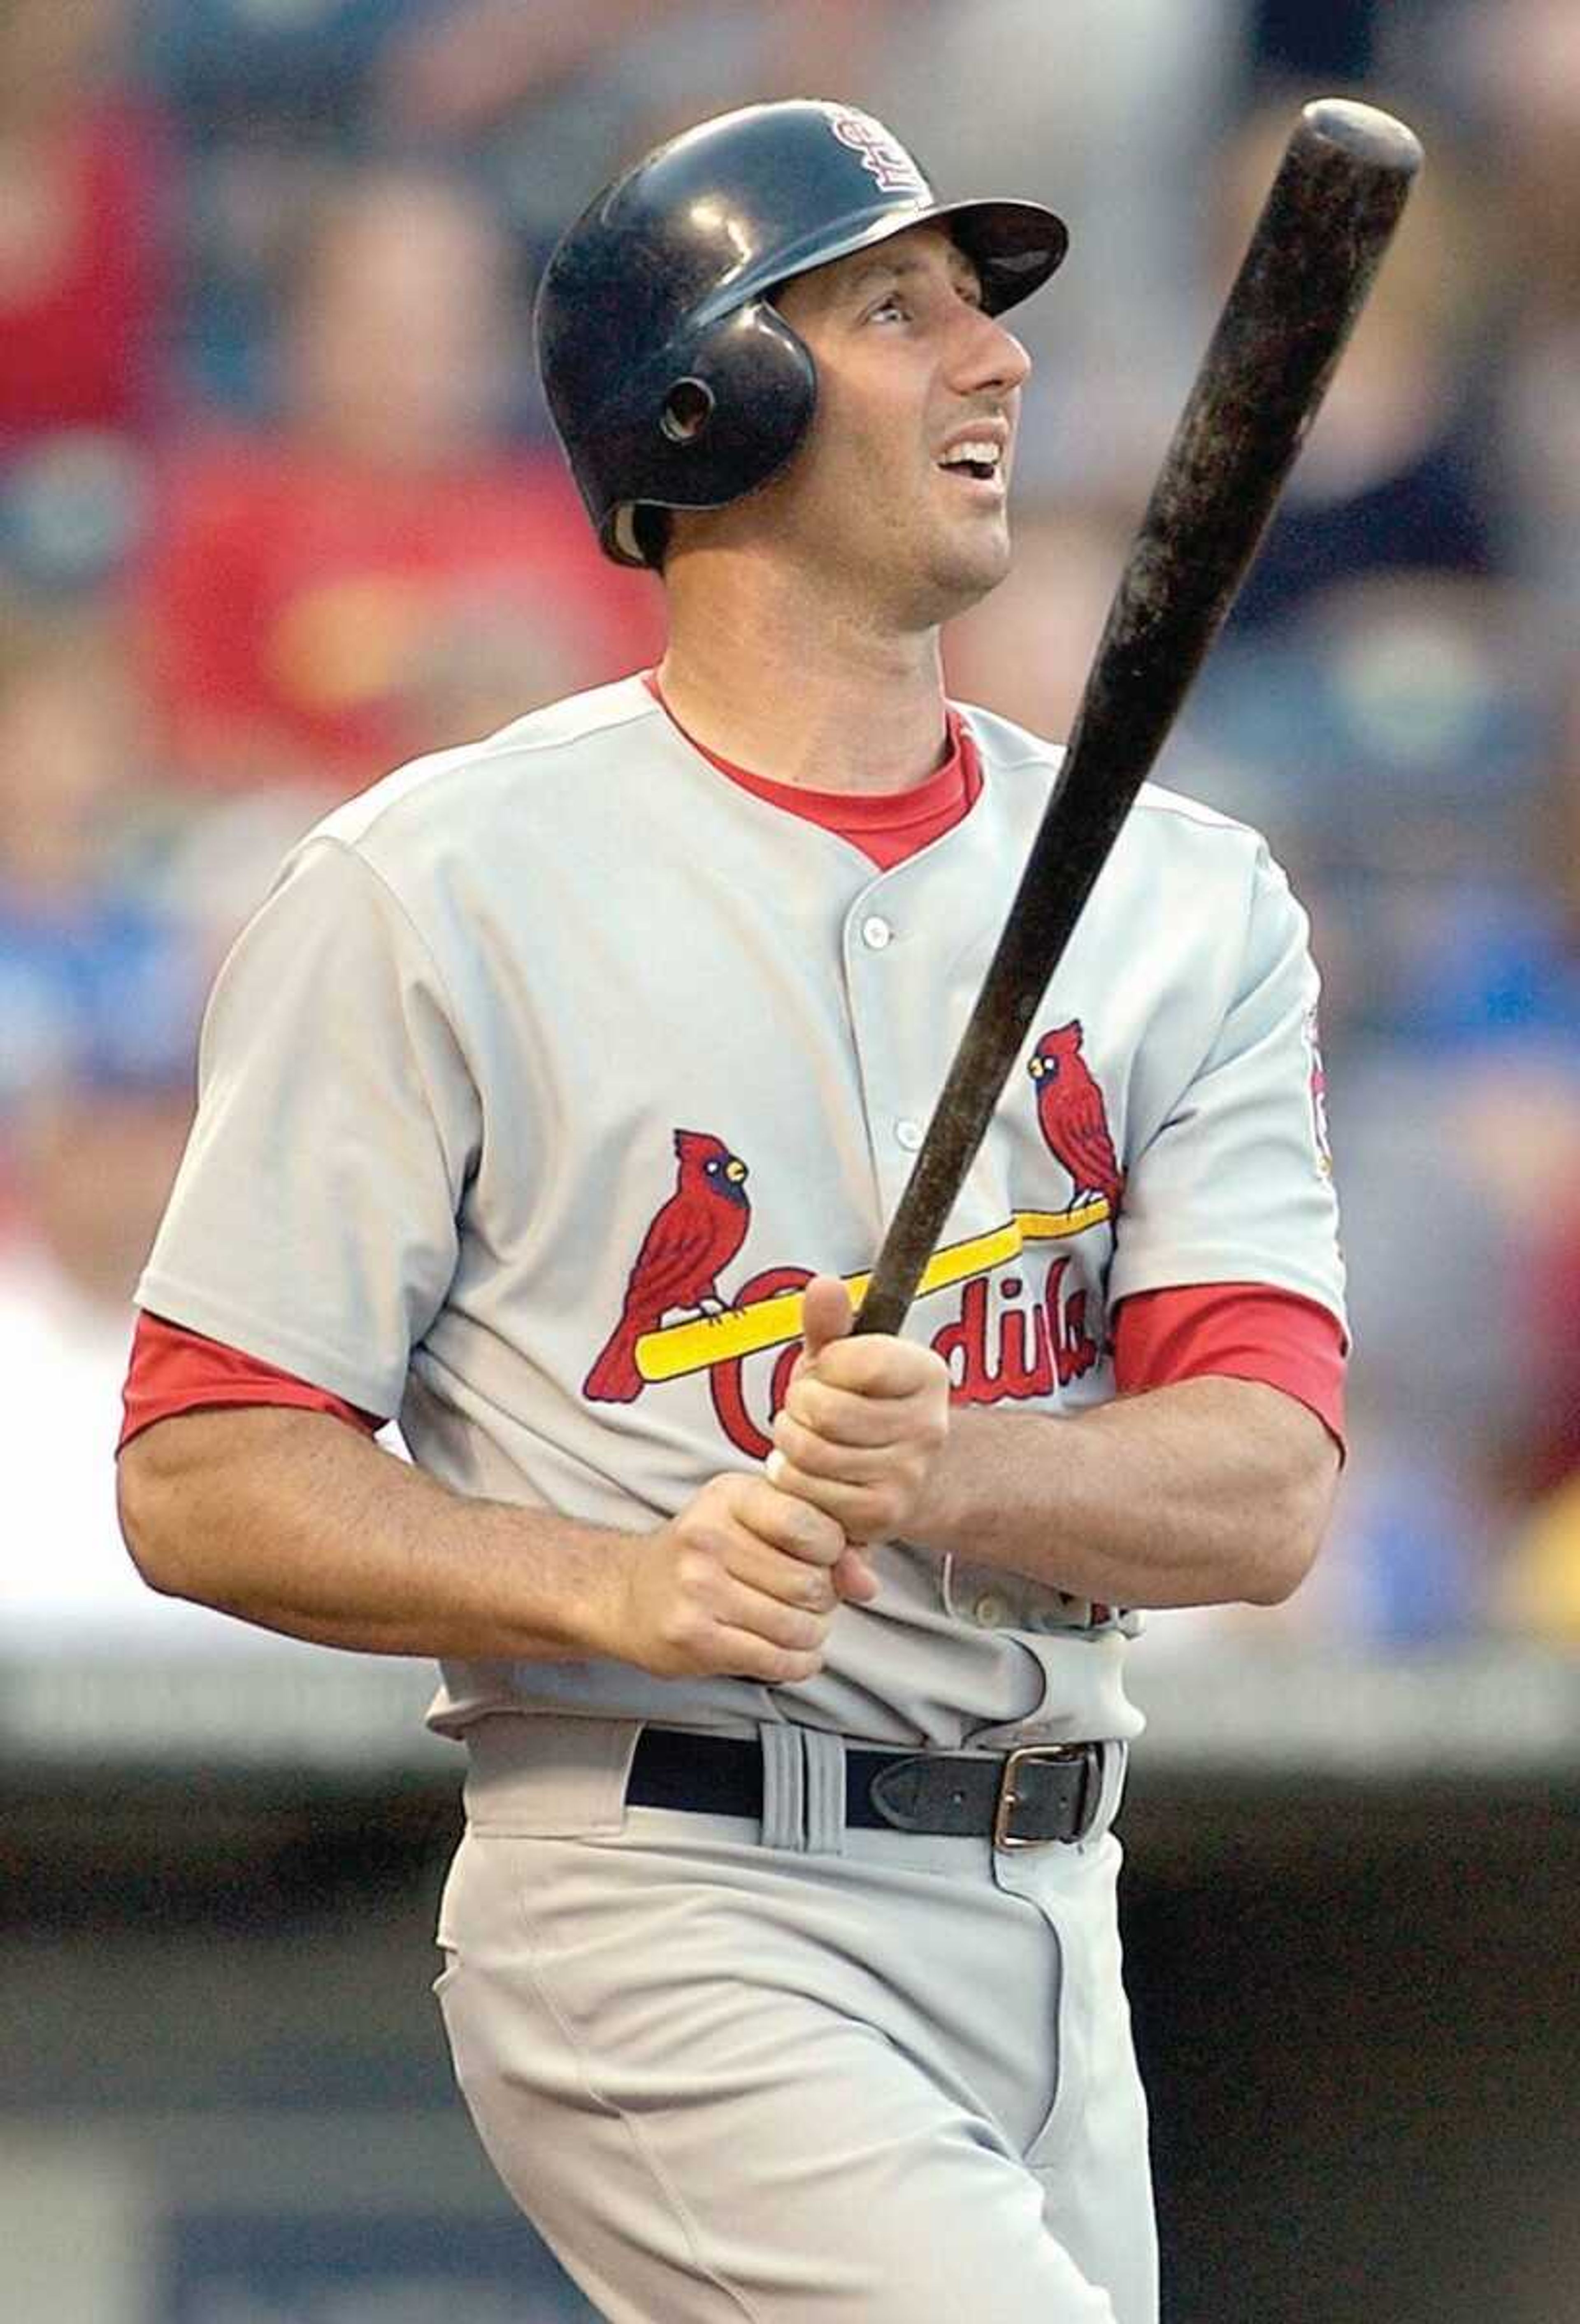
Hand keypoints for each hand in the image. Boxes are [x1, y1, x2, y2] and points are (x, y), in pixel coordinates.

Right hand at [604, 1471, 855, 1683]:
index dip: (831, 1551)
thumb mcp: (759, 1523)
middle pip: (811, 1583)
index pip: (812, 1526)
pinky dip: (796, 1663)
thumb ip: (826, 1540)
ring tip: (792, 1624)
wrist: (629, 1593)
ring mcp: (697, 1589)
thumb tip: (868, 1582)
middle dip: (822, 1598)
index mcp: (730, 1496)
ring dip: (810, 1634)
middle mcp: (708, 1537)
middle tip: (803, 1598)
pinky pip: (776, 1660)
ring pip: (798, 1626)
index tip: (818, 1557)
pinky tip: (787, 1653)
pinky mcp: (692, 1637)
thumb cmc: (708, 1554)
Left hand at [768, 1275, 950, 1549]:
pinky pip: (809, 1495)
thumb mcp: (845, 1358)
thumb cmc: (862, 1406)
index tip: (829, 1371)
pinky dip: (793, 1482)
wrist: (899, 1474)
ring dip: (790, 1444)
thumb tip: (824, 1284)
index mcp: (926, 1374)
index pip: (858, 1360)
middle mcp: (929, 1426)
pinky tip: (806, 1472)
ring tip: (805, 1438)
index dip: (825, 1365)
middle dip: (799, 1406)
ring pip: (812, 1454)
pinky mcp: (882, 1515)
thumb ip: (831, 1322)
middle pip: (827, 1411)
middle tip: (806, 1410)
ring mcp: (909, 1475)